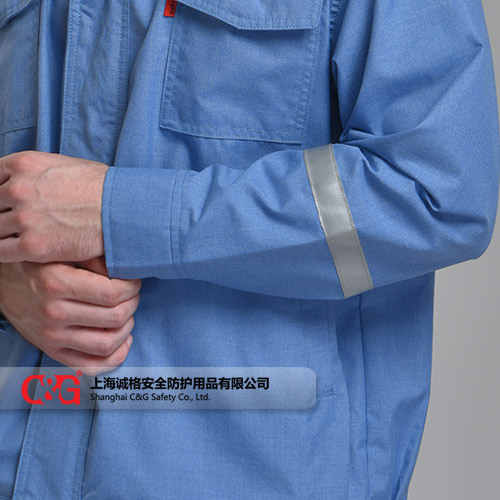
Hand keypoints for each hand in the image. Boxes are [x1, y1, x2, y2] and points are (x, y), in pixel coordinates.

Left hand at [0, 151, 108, 262]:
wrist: (122, 210)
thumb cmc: (103, 187)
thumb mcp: (65, 164)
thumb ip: (35, 172)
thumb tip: (24, 181)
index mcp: (23, 164)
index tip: (5, 203)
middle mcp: (17, 189)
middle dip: (1, 214)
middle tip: (14, 223)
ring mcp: (23, 218)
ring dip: (3, 235)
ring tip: (18, 238)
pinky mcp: (33, 245)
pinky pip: (1, 252)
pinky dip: (6, 253)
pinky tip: (19, 253)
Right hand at [0, 259, 141, 374]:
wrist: (3, 280)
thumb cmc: (40, 261)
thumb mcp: (64, 249)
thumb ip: (95, 257)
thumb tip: (126, 269)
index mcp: (56, 282)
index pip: (113, 293)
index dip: (132, 287)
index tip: (132, 280)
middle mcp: (53, 313)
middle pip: (115, 317)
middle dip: (132, 304)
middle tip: (131, 294)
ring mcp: (51, 336)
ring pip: (108, 344)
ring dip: (126, 328)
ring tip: (125, 313)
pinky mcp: (51, 351)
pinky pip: (91, 366)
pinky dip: (115, 356)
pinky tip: (122, 340)